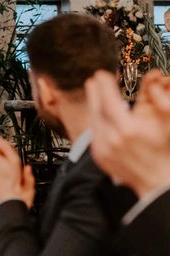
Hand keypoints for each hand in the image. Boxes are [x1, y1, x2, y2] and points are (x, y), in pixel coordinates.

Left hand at [86, 70, 169, 198]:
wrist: (159, 181)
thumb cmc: (166, 151)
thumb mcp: (169, 124)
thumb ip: (162, 101)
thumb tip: (153, 80)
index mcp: (128, 129)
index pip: (109, 100)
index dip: (104, 86)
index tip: (101, 74)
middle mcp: (111, 138)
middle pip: (96, 109)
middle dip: (95, 93)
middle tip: (94, 80)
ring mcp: (103, 148)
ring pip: (93, 120)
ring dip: (93, 105)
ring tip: (95, 93)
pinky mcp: (99, 156)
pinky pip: (94, 133)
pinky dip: (96, 121)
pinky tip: (100, 114)